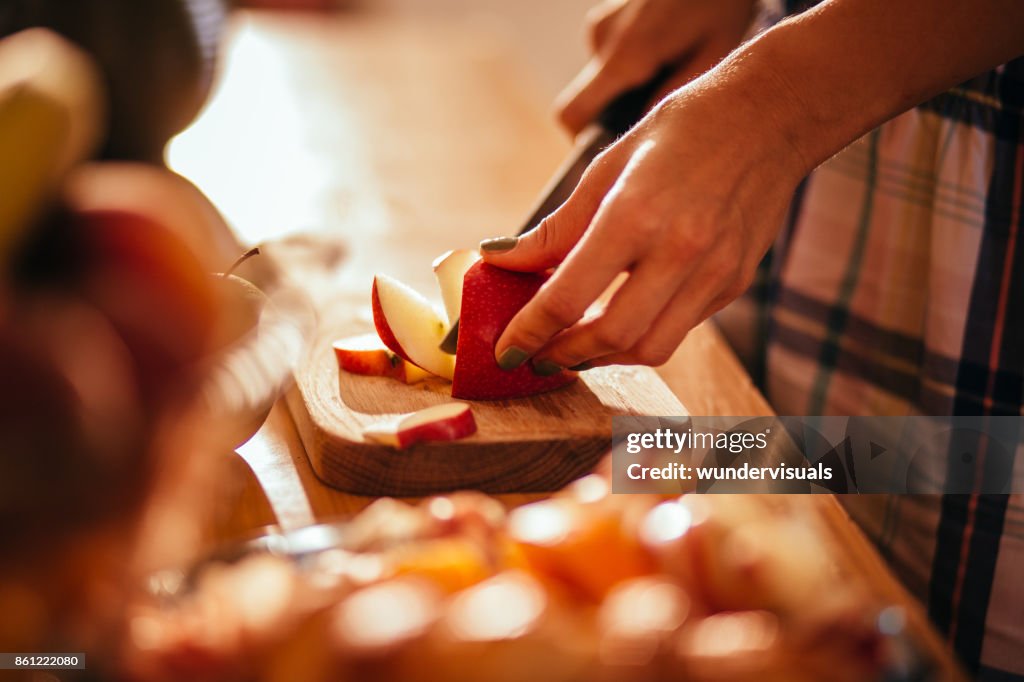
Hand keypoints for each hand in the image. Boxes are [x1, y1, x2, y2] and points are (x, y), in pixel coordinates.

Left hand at [480, 84, 806, 372]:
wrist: (771, 117)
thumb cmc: (682, 131)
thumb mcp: (606, 167)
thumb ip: (556, 227)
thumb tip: (501, 259)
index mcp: (635, 214)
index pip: (568, 297)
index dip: (529, 332)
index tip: (507, 349)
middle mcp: (680, 250)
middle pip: (612, 337)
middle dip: (565, 355)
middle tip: (538, 355)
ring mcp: (715, 272)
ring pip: (651, 347)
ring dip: (605, 357)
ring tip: (575, 347)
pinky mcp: (735, 283)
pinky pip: (681, 327)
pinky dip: (643, 333)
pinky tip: (622, 318)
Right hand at [557, 0, 758, 134]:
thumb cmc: (722, 4)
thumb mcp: (713, 55)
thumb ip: (674, 98)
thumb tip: (642, 129)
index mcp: (627, 55)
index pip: (573, 114)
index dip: (582, 140)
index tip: (611, 146)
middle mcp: (603, 39)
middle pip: (588, 100)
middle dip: (616, 111)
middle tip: (662, 101)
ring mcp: (601, 25)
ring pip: (601, 79)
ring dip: (628, 85)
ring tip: (673, 67)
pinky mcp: (606, 17)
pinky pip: (608, 57)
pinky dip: (631, 65)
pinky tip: (665, 50)